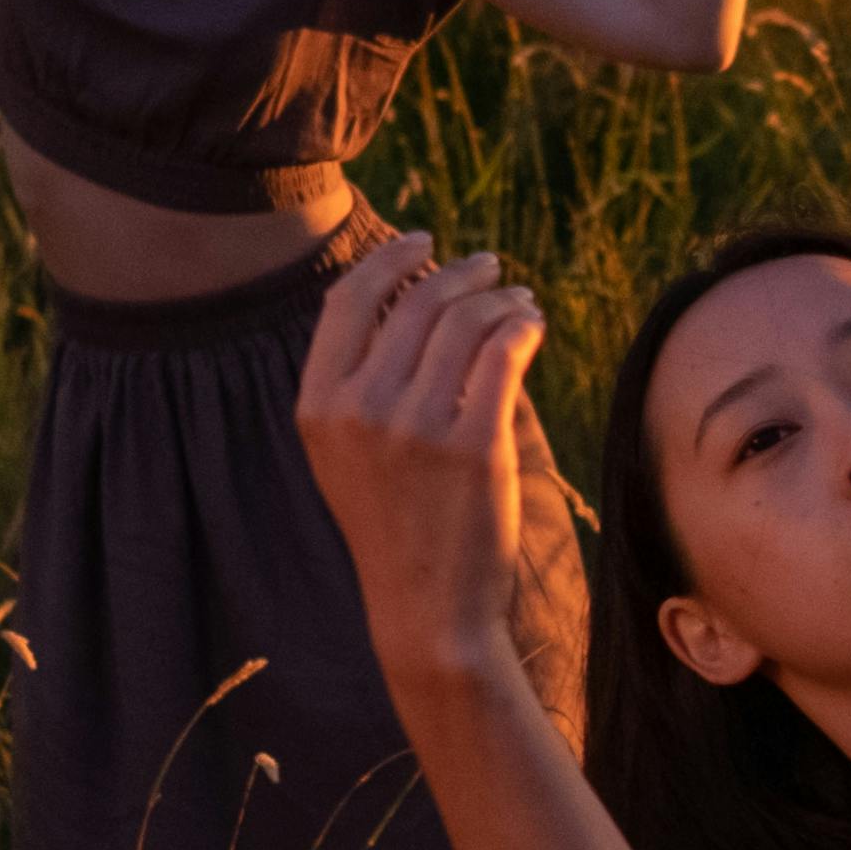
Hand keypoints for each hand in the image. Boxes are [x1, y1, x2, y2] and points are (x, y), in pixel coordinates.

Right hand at [297, 231, 549, 686]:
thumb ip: (362, 380)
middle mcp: (360, 408)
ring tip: (519, 301)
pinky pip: (504, 352)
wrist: (427, 607)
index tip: (424, 242)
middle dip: (459, 272)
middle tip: (489, 266)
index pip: (347, 301)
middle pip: (415, 301)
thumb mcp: (348, 453)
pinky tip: (532, 326)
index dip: (388, 259)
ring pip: (465, 320)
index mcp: (318, 406)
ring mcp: (416, 425)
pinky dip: (523, 326)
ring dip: (499, 297)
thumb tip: (412, 292)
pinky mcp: (474, 443)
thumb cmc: (396, 525)